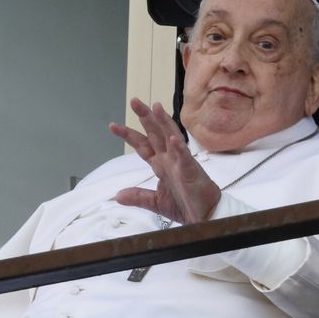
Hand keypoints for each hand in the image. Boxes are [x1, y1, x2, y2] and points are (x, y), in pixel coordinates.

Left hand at [109, 98, 220, 223]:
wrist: (205, 217)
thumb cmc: (186, 205)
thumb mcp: (156, 202)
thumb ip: (138, 196)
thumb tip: (118, 196)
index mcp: (161, 165)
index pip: (143, 145)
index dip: (129, 135)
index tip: (113, 126)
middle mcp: (170, 159)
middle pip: (156, 134)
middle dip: (145, 118)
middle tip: (134, 101)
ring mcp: (181, 163)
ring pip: (171, 138)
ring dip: (164, 122)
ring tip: (156, 107)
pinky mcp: (192, 172)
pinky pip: (185, 158)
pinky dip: (179, 148)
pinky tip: (173, 139)